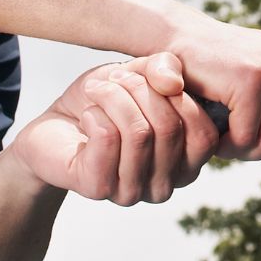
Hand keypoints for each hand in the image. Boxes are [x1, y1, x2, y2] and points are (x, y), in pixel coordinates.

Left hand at [7, 54, 218, 205]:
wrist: (57, 126)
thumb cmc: (106, 103)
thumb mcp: (140, 74)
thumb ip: (165, 69)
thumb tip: (173, 83)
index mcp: (186, 164)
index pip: (203, 134)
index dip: (178, 96)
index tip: (147, 76)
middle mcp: (165, 186)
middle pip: (169, 128)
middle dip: (138, 90)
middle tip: (114, 80)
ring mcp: (133, 192)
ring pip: (138, 133)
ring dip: (113, 98)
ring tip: (98, 92)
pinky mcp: (98, 188)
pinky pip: (108, 139)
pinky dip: (95, 113)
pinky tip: (87, 116)